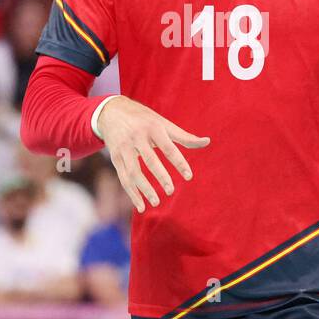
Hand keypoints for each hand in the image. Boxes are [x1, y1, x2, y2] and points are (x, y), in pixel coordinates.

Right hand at [96, 97, 209, 212]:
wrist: (111, 111)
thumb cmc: (144, 120)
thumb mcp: (163, 123)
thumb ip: (184, 136)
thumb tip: (207, 141)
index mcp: (153, 128)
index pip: (168, 147)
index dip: (179, 162)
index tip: (189, 176)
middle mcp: (137, 137)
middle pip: (149, 160)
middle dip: (160, 176)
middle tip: (171, 191)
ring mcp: (124, 148)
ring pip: (133, 171)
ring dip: (144, 188)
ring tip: (156, 202)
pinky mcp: (115, 157)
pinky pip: (123, 178)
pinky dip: (132, 193)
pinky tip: (141, 206)